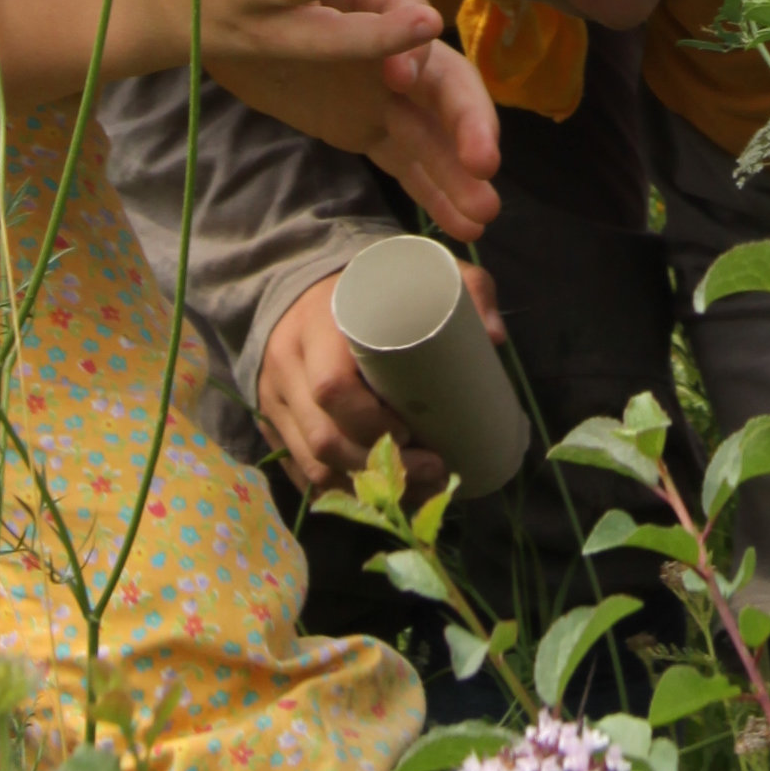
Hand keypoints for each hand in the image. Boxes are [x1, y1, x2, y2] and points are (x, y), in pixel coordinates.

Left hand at [219, 29, 504, 247]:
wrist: (234, 7)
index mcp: (384, 9)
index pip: (409, 22)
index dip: (415, 55)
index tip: (395, 78)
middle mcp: (398, 55)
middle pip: (445, 92)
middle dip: (468, 129)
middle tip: (484, 167)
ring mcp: (385, 98)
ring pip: (433, 138)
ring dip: (460, 176)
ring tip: (483, 218)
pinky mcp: (367, 128)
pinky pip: (407, 163)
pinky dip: (434, 192)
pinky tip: (462, 226)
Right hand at [259, 261, 507, 492]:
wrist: (301, 282)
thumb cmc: (370, 284)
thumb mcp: (416, 272)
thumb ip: (463, 288)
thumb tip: (496, 337)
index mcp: (319, 324)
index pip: (331, 387)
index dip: (370, 421)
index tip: (412, 431)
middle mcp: (288, 365)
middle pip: (322, 438)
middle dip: (379, 468)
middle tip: (433, 469)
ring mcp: (274, 398)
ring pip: (311, 465)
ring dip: (364, 489)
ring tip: (417, 490)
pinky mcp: (273, 423)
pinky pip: (300, 472)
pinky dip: (339, 492)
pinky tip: (378, 498)